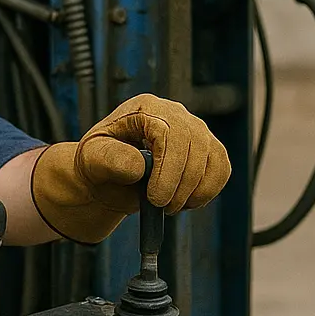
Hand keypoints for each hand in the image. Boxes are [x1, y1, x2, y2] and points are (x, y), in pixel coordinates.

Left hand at [30, 94, 230, 243]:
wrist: (108, 176)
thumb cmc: (98, 162)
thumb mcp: (92, 159)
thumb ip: (110, 159)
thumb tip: (139, 166)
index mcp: (145, 108)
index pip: (170, 132)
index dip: (168, 169)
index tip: (156, 198)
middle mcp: (174, 113)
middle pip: (195, 144)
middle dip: (182, 184)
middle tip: (163, 207)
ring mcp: (194, 130)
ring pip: (213, 157)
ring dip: (196, 190)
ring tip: (171, 206)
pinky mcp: (207, 149)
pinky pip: (222, 168)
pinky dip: (209, 190)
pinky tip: (187, 201)